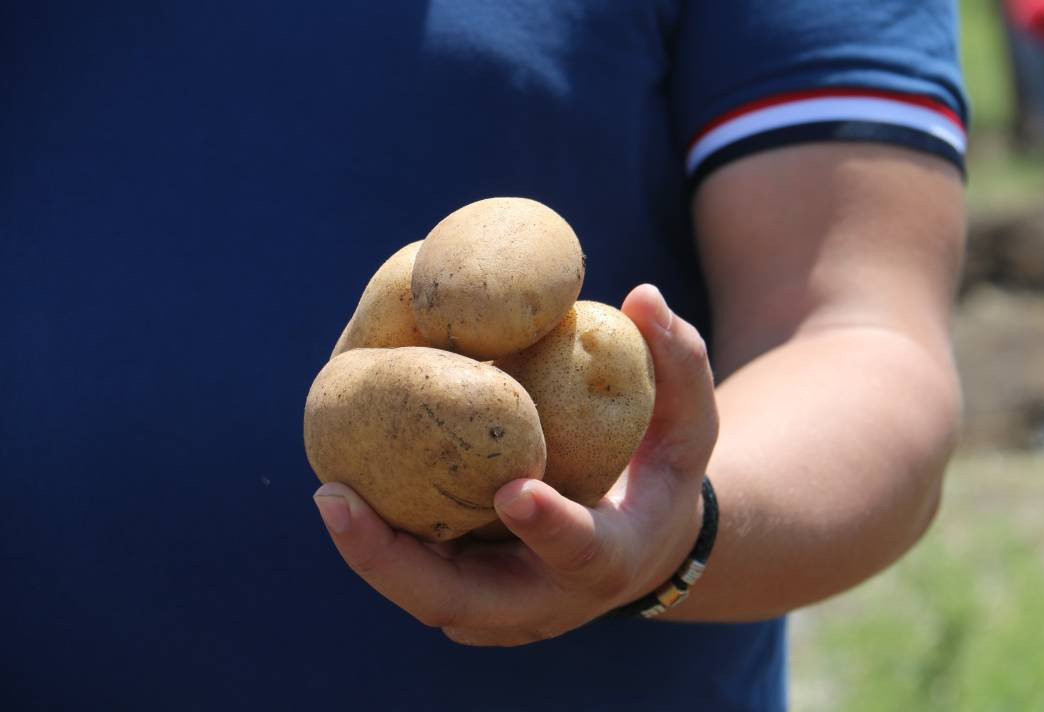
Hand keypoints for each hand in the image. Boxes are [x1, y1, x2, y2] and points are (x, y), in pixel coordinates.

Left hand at [313, 284, 718, 645]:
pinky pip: (414, 570)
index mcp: (606, 561)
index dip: (548, 527)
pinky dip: (378, 538)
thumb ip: (679, 363)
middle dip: (394, 563)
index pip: (579, 553)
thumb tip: (643, 295)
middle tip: (339, 500)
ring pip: (421, 593)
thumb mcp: (689, 426)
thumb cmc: (663, 478)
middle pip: (459, 602)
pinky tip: (345, 479)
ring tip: (331, 490)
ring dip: (371, 552)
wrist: (637, 549)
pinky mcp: (465, 594)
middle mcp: (543, 601)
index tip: (515, 488)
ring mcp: (497, 607)